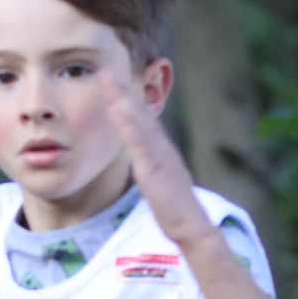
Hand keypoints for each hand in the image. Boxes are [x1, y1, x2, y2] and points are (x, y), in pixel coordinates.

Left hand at [99, 71, 215, 255]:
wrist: (191, 227)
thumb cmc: (175, 211)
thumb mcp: (160, 185)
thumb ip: (152, 171)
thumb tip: (145, 167)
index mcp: (162, 152)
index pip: (143, 122)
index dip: (129, 101)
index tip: (113, 85)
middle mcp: (162, 148)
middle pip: (140, 113)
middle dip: (123, 91)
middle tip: (106, 71)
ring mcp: (159, 156)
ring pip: (139, 121)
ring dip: (123, 98)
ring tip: (108, 78)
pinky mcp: (154, 168)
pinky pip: (139, 142)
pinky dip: (129, 123)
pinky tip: (118, 107)